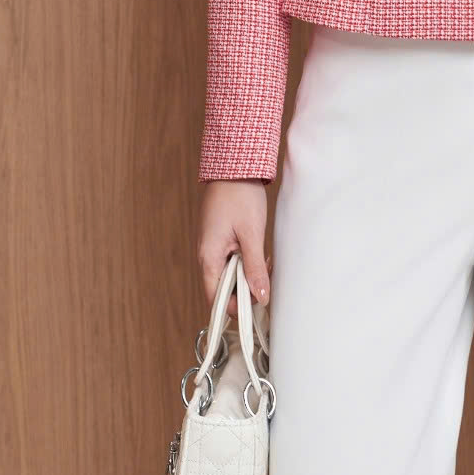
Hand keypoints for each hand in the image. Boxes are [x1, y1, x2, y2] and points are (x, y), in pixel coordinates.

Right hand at [198, 178, 270, 325]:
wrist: (234, 167)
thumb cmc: (240, 197)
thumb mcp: (252, 235)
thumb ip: (254, 268)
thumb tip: (260, 297)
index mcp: (209, 257)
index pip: (216, 299)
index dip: (235, 307)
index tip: (257, 303)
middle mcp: (206, 256)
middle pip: (223, 289)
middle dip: (246, 290)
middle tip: (267, 277)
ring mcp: (212, 248)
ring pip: (230, 276)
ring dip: (248, 275)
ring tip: (265, 262)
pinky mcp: (220, 241)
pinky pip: (232, 262)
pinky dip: (246, 263)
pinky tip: (259, 254)